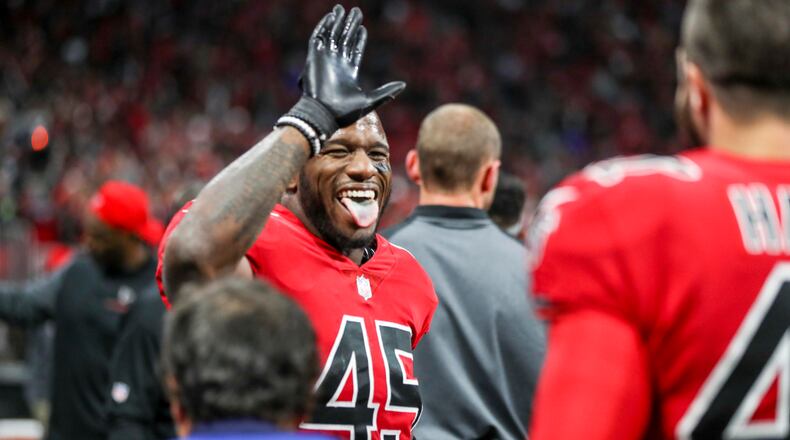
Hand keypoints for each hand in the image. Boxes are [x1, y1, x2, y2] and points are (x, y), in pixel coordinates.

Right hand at [277, 5, 405, 154]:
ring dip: (337, 22)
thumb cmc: (345, 112)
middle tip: (356, 11)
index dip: (359, 39)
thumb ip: (386, 92)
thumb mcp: (370, 101)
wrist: (324, 114)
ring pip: (332, 35)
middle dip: (350, 25)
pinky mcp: (314, 57)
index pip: (355, 50)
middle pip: (344, 39)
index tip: (363, 28)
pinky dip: (323, 26)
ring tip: (342, 9)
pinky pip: (318, 38)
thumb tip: (403, 85)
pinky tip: (331, 16)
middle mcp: (336, 64)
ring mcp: (325, 60)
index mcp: (349, 73)